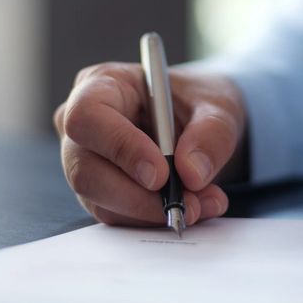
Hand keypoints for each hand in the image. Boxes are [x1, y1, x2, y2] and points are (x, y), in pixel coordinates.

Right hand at [54, 62, 245, 226]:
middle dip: (138, 196)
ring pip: (100, 201)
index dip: (119, 147)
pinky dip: (154, 218)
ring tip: (202, 204)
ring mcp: (86, 162)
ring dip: (152, 211)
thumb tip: (192, 173)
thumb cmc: (198, 102)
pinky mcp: (99, 192)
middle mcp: (84, 125)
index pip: (87, 116)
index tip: (160, 174)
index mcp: (102, 84)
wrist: (200, 126)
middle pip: (85, 170)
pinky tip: (192, 207)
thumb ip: (211, 133)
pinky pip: (118, 216)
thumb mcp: (217, 106)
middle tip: (188, 203)